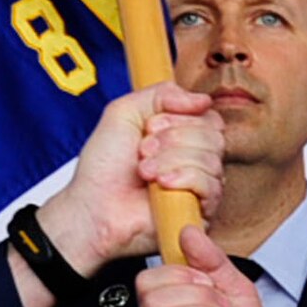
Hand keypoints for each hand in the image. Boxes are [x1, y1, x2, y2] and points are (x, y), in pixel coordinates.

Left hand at [38, 84, 221, 275]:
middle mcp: (195, 160)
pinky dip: (183, 178)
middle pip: (213, 135)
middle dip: (173, 138)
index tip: (150, 127)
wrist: (93, 208)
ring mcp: (200, 187)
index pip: (208, 116)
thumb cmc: (104, 167)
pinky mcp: (201, 211)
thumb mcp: (124, 113)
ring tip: (144, 171)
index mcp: (182, 136)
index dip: (180, 117)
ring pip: (211, 158)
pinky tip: (160, 184)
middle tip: (142, 151)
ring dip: (171, 159)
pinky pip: (211, 184)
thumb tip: (204, 100)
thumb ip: (161, 94)